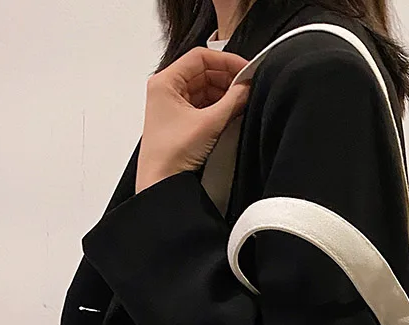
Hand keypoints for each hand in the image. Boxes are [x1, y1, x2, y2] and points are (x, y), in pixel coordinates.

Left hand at [135, 48, 249, 193]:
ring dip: (225, 94)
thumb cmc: (170, 155)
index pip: (200, 57)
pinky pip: (204, 105)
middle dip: (227, 78)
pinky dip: (219, 106)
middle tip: (248, 87)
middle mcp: (168, 90)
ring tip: (242, 102)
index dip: (226, 60)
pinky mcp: (182, 121)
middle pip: (204, 72)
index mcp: (166, 81)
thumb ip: (232, 102)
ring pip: (205, 89)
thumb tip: (247, 87)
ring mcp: (174, 106)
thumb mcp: (208, 124)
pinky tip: (232, 113)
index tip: (246, 69)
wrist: (161, 183)